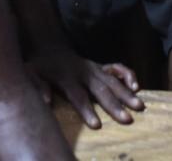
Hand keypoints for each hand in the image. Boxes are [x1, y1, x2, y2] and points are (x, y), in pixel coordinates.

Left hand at [25, 44, 143, 128]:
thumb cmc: (40, 66)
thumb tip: (46, 101)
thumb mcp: (31, 73)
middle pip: (101, 90)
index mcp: (67, 77)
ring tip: (140, 106)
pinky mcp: (101, 66)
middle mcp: (84, 72)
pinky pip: (118, 69)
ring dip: (126, 94)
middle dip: (114, 105)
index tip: (97, 125)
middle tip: (127, 119)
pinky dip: (128, 75)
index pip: (78, 96)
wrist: (50, 46)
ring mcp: (95, 68)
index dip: (87, 110)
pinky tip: (136, 86)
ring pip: (113, 81)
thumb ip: (38, 86)